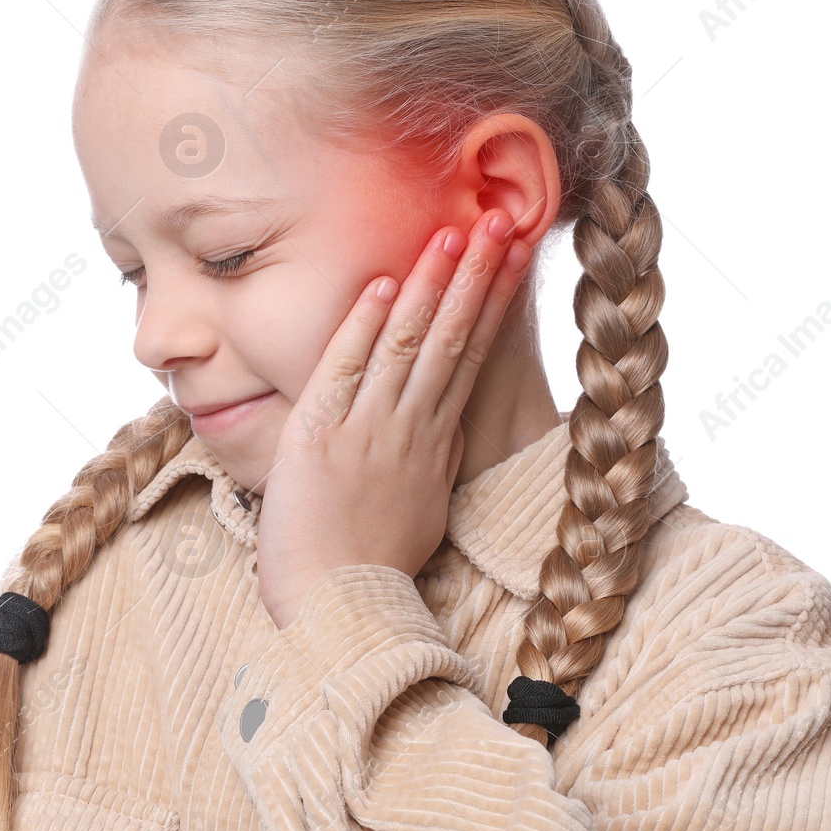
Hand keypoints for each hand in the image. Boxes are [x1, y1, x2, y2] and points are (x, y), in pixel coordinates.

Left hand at [254, 211, 532, 628]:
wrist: (336, 608)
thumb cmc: (370, 567)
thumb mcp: (421, 510)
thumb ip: (434, 462)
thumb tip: (449, 429)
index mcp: (435, 444)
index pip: (470, 357)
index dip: (491, 302)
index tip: (511, 257)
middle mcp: (410, 429)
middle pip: (450, 339)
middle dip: (476, 277)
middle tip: (500, 222)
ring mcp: (367, 429)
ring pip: (406, 345)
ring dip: (429, 286)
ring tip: (452, 235)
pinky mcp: (319, 435)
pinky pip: (344, 369)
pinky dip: (362, 326)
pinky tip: (381, 285)